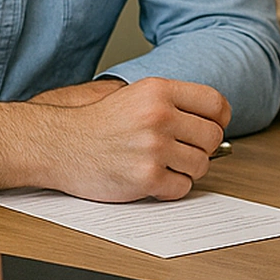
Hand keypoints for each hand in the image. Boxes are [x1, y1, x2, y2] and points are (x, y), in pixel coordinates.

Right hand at [39, 76, 229, 201]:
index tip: (212, 127)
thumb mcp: (137, 95)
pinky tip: (154, 178)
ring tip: (164, 164)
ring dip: (186, 169)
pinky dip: (171, 188)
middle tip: (182, 150)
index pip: (216, 104)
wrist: (60, 145)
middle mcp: (159, 116)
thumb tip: (218, 122)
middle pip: (212, 137)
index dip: (219, 120)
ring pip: (201, 165)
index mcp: (159, 91)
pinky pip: (182, 188)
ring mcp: (153, 147)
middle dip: (201, 148)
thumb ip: (176, 103)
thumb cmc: (99, 123)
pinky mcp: (145, 177)